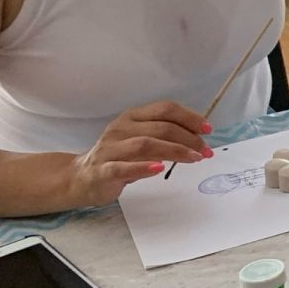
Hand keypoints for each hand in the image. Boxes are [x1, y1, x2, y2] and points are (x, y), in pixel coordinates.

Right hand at [68, 102, 211, 205]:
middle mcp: (121, 128)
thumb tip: (198, 138)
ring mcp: (110, 148)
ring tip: (194, 158)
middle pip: (161, 127)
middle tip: (205, 151)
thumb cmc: (118, 158)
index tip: (208, 129)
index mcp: (132, 117)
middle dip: (189, 138)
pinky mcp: (102, 170)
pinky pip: (123, 167)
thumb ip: (164, 136)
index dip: (189, 117)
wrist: (80, 177)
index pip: (165, 109)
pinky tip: (159, 169)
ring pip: (146, 144)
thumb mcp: (141, 141)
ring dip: (175, 151)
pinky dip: (143, 167)